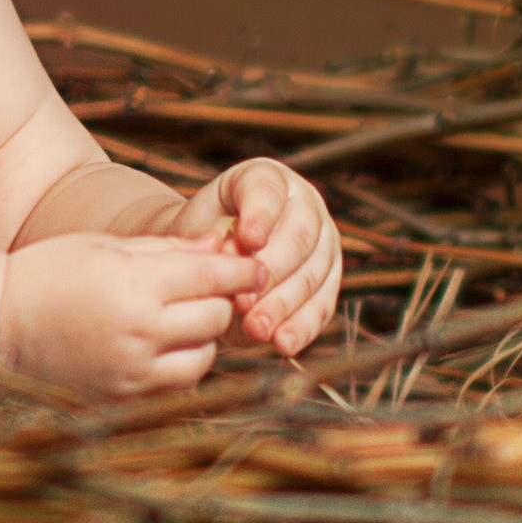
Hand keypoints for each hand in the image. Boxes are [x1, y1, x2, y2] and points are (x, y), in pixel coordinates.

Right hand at [0, 233, 265, 398]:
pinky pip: (177, 384)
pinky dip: (180, 364)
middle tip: (210, 289)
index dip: (240, 269)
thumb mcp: (108, 247)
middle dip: (219, 301)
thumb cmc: (50, 271)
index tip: (255, 265)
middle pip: (215, 318)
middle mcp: (138, 333)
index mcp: (134, 286)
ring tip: (179, 319)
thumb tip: (225, 244)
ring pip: (204, 357)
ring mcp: (132, 373)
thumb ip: (170, 249)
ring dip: (202, 337)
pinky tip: (161, 345)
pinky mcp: (124, 399)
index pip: (212, 277)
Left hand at [168, 158, 342, 356]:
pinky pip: (323, 303)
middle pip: (298, 236)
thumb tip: (233, 262)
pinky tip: (283, 343)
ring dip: (285, 304)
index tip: (248, 239)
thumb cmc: (195, 247)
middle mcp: (304, 203)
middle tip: (245, 302)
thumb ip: (210, 245)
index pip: (268, 190)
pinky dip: (303, 326)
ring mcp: (323, 240)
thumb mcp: (192, 235)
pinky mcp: (329, 277)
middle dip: (272, 272)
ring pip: (313, 272)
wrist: (205, 269)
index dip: (261, 214)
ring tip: (258, 330)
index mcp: (266, 179)